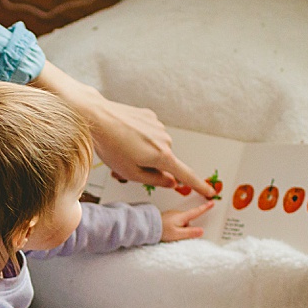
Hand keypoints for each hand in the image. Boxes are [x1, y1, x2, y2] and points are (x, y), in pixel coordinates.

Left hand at [30, 62, 212, 196]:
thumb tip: (171, 181)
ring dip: (144, 151)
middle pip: (164, 161)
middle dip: (150, 165)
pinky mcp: (150, 116)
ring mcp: (158, 126)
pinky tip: (124, 135)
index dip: (199, 185)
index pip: (186, 175)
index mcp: (162, 156)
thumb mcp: (131, 173)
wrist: (97, 118)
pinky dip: (140, 138)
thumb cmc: (111, 146)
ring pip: (156, 147)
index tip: (210, 192)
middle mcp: (165, 139)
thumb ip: (154, 180)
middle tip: (128, 165)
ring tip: (122, 148)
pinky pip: (149, 133)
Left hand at [161, 199, 214, 240]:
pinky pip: (176, 223)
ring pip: (182, 223)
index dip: (205, 208)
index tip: (212, 202)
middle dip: (188, 228)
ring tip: (171, 235)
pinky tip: (168, 232)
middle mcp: (178, 214)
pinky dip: (175, 228)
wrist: (147, 226)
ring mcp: (173, 215)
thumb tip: (201, 231)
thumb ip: (190, 233)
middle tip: (179, 236)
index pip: (197, 211)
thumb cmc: (161, 230)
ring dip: (180, 229)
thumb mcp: (177, 234)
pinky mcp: (168, 217)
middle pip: (189, 221)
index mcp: (182, 216)